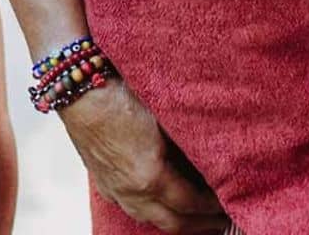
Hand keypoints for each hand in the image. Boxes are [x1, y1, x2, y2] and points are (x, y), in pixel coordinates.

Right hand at [61, 81, 227, 234]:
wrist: (77, 88)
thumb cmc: (120, 93)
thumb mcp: (163, 117)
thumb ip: (184, 144)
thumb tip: (208, 159)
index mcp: (150, 176)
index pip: (192, 203)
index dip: (213, 206)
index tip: (231, 201)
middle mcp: (132, 191)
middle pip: (174, 222)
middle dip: (201, 223)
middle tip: (221, 220)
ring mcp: (114, 189)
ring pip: (150, 219)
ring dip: (176, 221)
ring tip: (194, 217)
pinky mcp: (102, 181)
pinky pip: (131, 208)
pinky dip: (152, 212)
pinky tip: (159, 204)